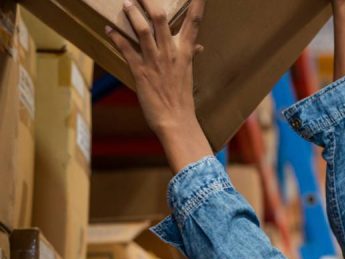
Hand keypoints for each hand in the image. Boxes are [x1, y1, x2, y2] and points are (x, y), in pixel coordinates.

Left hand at [107, 0, 212, 170]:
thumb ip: (189, 56)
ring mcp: (155, 61)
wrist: (177, 121)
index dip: (196, 5)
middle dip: (148, 1)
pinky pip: (126, 49)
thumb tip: (197, 46)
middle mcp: (171, 53)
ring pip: (143, 29)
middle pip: (161, 17)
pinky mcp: (140, 71)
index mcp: (185, 52)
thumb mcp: (188, 73)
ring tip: (126, 2)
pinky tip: (109, 29)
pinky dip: (116, 37)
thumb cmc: (182, 99)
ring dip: (132, 13)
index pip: (194, 22)